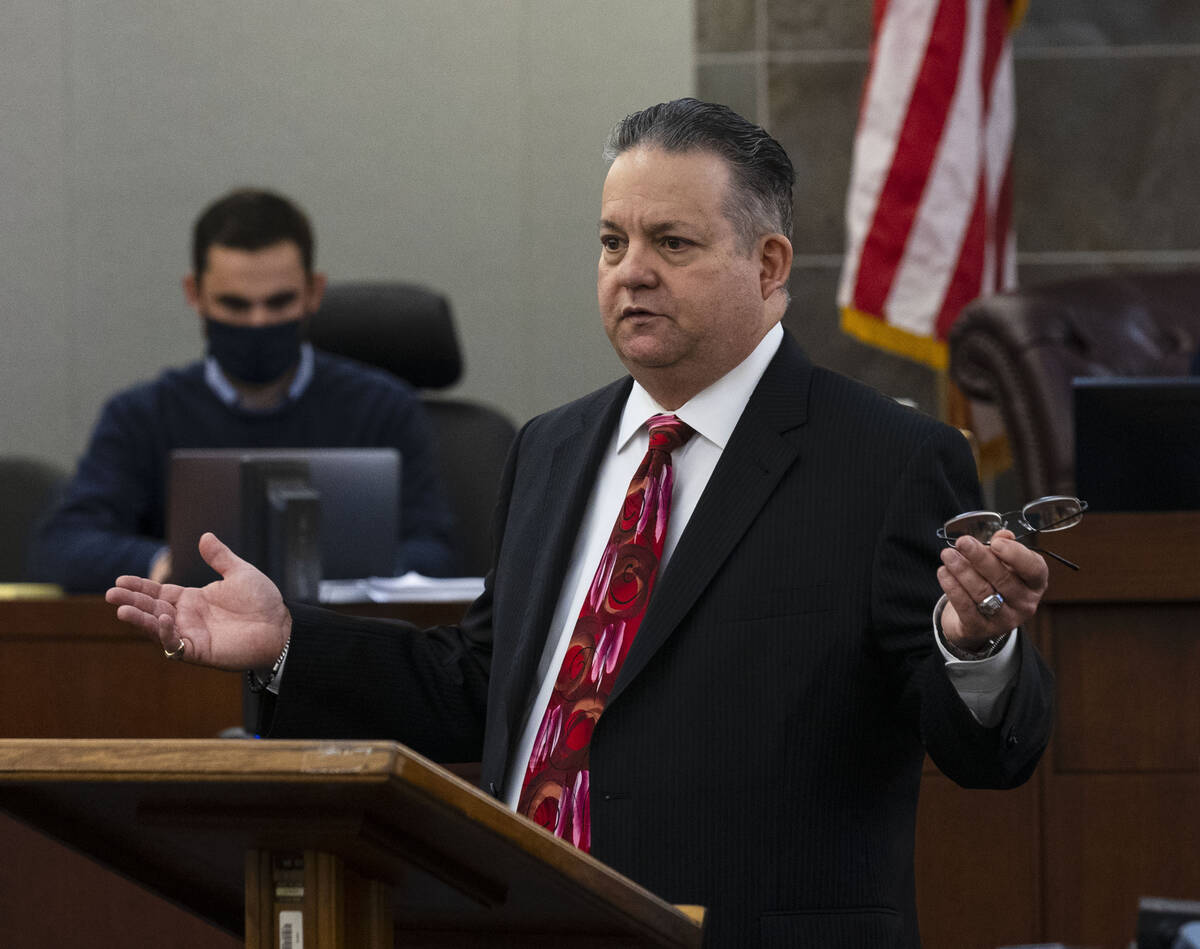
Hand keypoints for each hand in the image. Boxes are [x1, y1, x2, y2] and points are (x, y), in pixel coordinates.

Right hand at [106, 532, 290, 669]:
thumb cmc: (263, 601)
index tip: (119, 580)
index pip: (159, 593)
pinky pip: (176, 645)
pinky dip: (166, 634)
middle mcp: (187, 618)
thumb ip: (220, 557)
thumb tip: (205, 536)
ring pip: (158, 628)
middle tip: (110, 594)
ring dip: (140, 619)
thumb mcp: (239, 573)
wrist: (282, 626)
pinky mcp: (200, 651)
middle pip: (152, 609)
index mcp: (193, 599)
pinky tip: (160, 619)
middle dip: (132, 602)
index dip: (139, 587)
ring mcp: (192, 635)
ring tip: (121, 610)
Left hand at [937, 529, 1048, 651]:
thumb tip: (1003, 534)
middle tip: (962, 542)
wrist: (979, 617)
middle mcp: (1025, 603)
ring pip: (982, 592)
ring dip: (962, 570)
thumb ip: (1003, 546)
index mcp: (1035, 583)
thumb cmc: (995, 581)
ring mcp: (1005, 620)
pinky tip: (943, 572)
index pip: (1034, 569)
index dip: (1016, 555)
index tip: (995, 542)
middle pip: (1003, 579)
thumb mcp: (1004, 563)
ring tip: (947, 554)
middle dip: (980, 558)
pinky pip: (965, 607)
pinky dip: (952, 587)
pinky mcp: (982, 629)